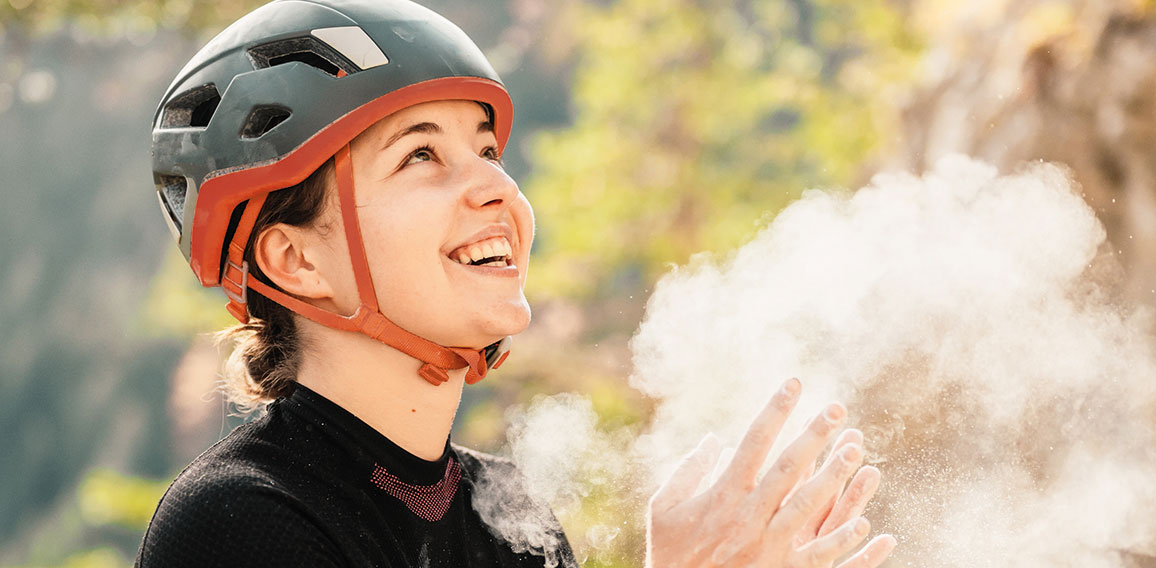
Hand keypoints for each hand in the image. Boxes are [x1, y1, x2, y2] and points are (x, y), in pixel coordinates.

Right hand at [646, 378, 895, 566]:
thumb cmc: (670, 552)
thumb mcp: (663, 507)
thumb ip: (687, 471)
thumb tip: (714, 439)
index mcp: (723, 494)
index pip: (755, 441)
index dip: (775, 410)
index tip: (794, 384)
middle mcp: (749, 515)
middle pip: (789, 467)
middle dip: (814, 435)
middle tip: (837, 409)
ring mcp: (768, 544)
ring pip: (808, 505)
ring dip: (833, 477)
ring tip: (855, 451)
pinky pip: (817, 555)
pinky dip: (841, 542)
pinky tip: (864, 524)